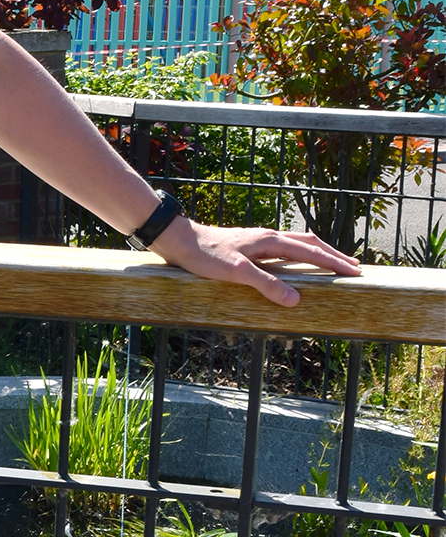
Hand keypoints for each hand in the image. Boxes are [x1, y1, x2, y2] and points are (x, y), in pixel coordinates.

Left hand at [151, 218, 361, 307]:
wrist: (180, 241)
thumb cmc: (206, 256)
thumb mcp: (236, 273)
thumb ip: (266, 284)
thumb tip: (296, 299)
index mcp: (271, 241)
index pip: (311, 252)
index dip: (334, 263)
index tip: (355, 272)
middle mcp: (269, 236)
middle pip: (310, 243)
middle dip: (333, 255)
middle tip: (354, 267)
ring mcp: (260, 240)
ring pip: (298, 243)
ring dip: (318, 253)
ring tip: (333, 263)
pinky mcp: (251, 245)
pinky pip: (285, 249)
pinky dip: (300, 255)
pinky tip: (296, 263)